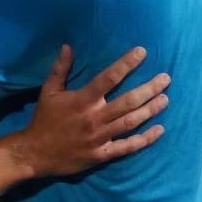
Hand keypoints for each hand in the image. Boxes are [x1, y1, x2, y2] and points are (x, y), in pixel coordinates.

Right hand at [17, 45, 169, 177]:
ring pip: (131, 122)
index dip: (126, 64)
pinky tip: (159, 130)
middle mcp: (94, 117)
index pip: (109, 78)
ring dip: (150, 110)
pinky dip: (144, 139)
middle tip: (166, 79)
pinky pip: (127, 147)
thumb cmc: (44, 120)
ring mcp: (100, 137)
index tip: (142, 52)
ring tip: (165, 99)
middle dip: (149, 89)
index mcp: (83, 100)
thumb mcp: (48, 91)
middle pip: (128, 101)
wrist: (34, 154)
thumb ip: (60, 69)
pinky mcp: (102, 154)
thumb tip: (68, 46)